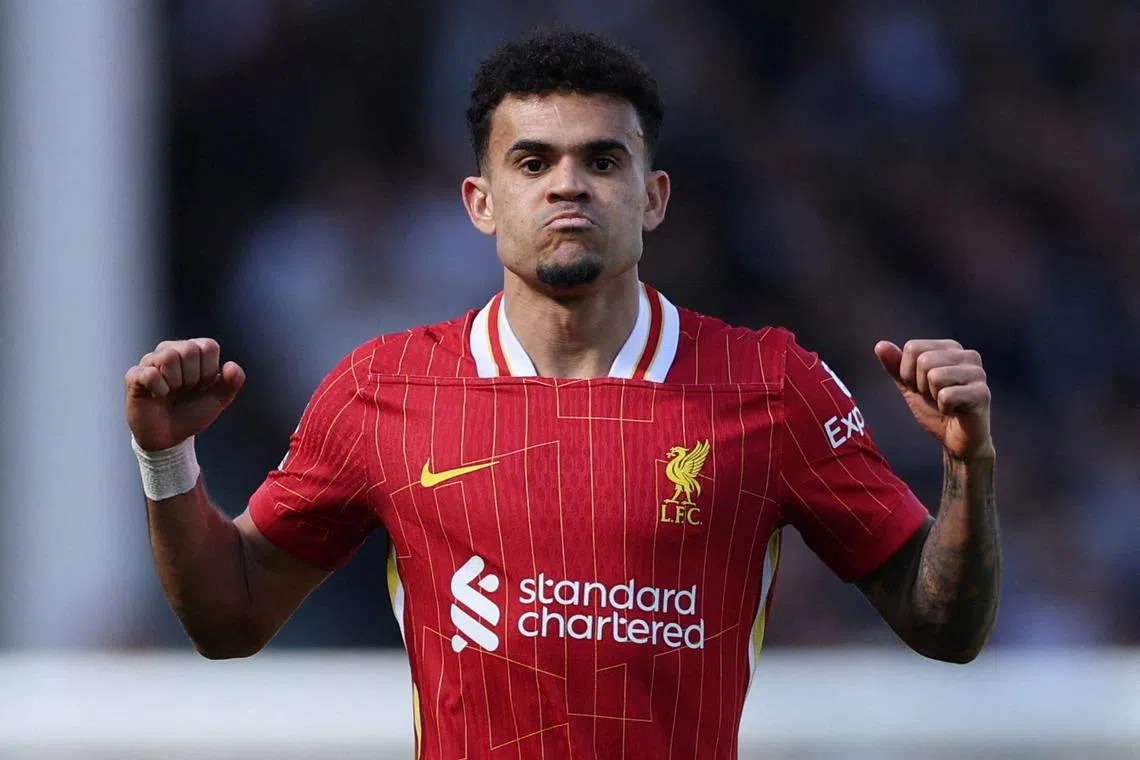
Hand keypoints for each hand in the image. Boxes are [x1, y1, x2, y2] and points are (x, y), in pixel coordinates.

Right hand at [125, 338, 245, 450]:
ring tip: (171, 392)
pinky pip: (150, 373)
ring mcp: (150, 361)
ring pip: (168, 356)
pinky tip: (158, 396)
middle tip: (185, 390)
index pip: (208, 346)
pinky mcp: (134, 376)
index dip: (209, 371)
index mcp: (192, 351)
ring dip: (176, 382)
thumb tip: (231, 366)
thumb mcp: (219, 399)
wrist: (169, 436)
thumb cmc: (192, 412)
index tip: (202, 386)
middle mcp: (170, 350)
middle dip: (193, 377)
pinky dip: (159, 389)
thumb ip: (232, 382)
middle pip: (189, 349)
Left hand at [874, 339, 993, 460]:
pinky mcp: (982, 393)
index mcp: (950, 348)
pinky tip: (955, 411)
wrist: (955, 439)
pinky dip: (944, 408)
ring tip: (946, 403)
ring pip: (935, 376)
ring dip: (933, 397)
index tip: (922, 387)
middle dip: (920, 385)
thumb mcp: (909, 386)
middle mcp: (968, 355)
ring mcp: (978, 373)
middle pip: (924, 360)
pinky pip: (947, 395)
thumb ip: (895, 366)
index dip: (908, 373)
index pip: (912, 348)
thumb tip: (880, 345)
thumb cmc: (934, 410)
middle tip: (935, 398)